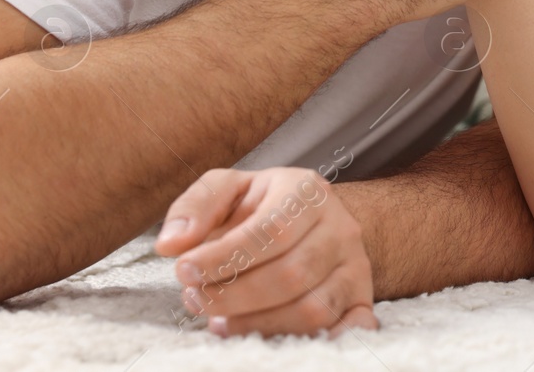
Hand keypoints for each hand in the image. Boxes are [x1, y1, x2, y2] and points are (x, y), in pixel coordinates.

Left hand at [155, 168, 376, 338]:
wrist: (311, 219)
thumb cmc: (260, 207)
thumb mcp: (228, 189)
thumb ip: (195, 206)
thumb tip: (171, 243)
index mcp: (307, 191)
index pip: (270, 230)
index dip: (224, 258)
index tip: (184, 272)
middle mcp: (340, 226)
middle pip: (291, 274)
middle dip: (234, 296)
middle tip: (196, 301)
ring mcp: (355, 265)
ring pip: (313, 310)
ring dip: (258, 325)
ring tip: (220, 322)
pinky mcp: (361, 298)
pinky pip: (344, 332)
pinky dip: (310, 343)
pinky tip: (268, 342)